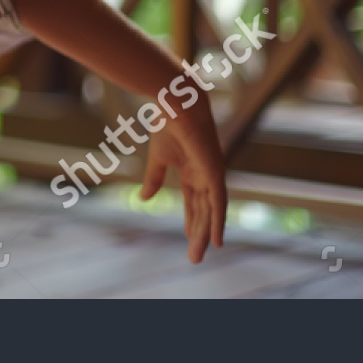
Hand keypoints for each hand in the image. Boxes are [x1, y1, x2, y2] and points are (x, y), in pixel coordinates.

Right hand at [141, 100, 226, 262]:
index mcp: (192, 170)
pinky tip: (217, 240)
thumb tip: (144, 200)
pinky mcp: (215, 173)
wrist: (177, 105)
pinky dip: (218, 222)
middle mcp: (205, 175)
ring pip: (210, 212)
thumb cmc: (167, 125)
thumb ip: (153, 180)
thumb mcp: (157, 159)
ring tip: (198, 255)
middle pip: (203, 211)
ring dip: (205, 234)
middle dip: (198, 233)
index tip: (190, 237)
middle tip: (194, 257)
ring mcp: (211, 175)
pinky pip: (218, 203)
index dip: (192, 220)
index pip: (193, 201)